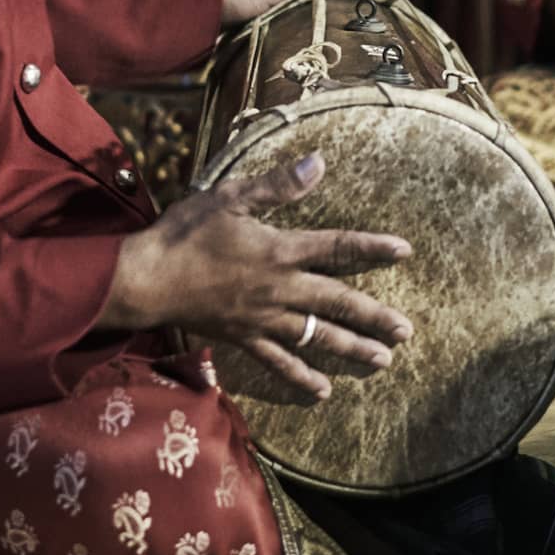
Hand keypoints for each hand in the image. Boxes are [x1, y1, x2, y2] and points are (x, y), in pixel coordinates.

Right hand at [99, 151, 412, 399]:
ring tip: (382, 361)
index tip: (404, 251)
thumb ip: (277, 185)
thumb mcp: (230, 197)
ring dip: (351, 349)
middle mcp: (279, 289)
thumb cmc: (186, 232)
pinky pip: (279, 363)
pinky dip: (301, 377)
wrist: (148, 279)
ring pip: (316, 336)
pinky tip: (322, 391)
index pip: (337, 248)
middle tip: (406, 331)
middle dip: (374, 316)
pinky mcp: (244, 338)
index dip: (372, 248)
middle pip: (337, 302)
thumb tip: (318, 163)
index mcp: (279, 250)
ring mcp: (263, 318)